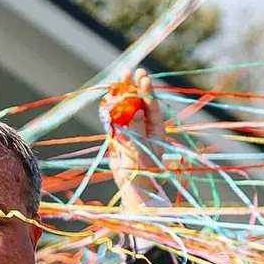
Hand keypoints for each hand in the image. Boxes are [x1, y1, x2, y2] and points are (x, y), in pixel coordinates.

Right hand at [105, 68, 167, 214]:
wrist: (134, 192)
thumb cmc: (143, 175)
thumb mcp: (142, 152)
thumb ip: (138, 131)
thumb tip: (137, 109)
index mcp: (155, 130)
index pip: (151, 107)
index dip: (146, 92)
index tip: (143, 77)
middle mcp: (143, 129)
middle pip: (138, 104)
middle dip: (133, 88)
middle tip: (129, 71)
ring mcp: (130, 133)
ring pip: (125, 110)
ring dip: (121, 96)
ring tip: (118, 79)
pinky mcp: (118, 140)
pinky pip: (113, 122)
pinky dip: (110, 111)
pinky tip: (108, 98)